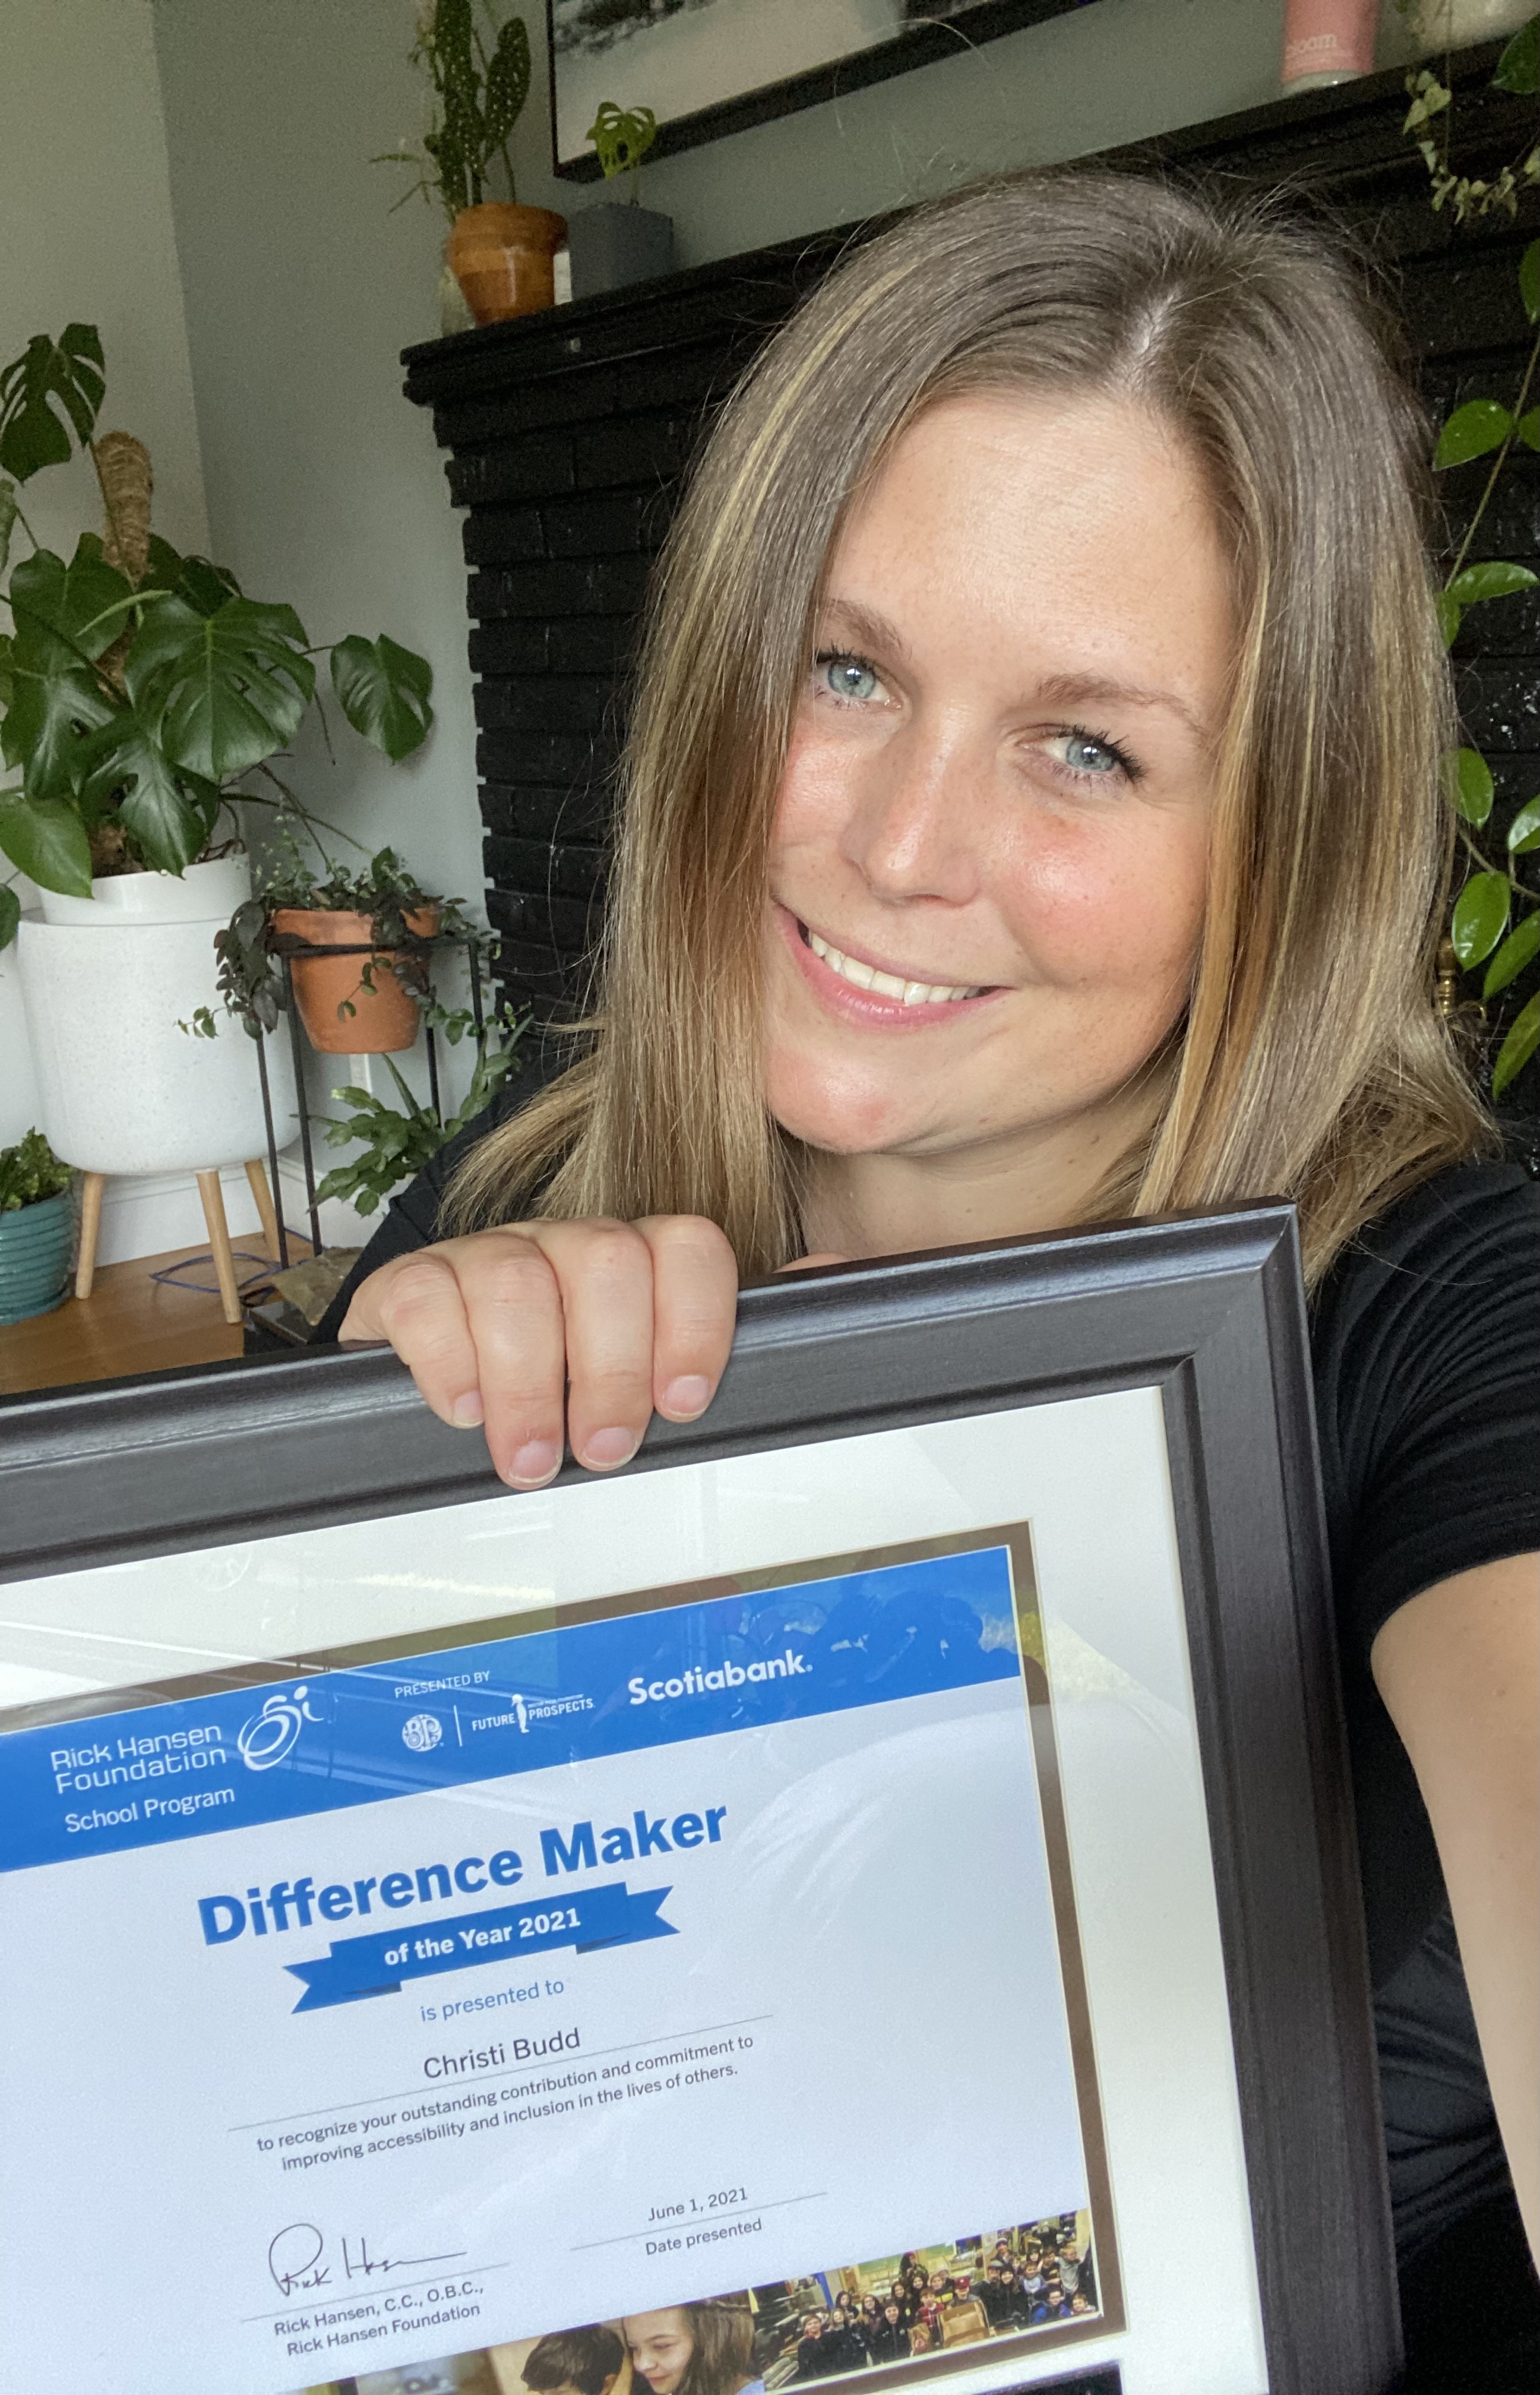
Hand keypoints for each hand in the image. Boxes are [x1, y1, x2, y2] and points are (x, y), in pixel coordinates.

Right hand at [338, 1217, 739, 1487]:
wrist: (428, 1375)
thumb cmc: (545, 1388)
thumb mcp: (622, 1385)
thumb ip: (682, 1371)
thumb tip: (756, 1348)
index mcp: (627, 1259)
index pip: (686, 1248)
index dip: (694, 1323)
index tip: (683, 1402)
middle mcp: (561, 1245)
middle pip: (606, 1262)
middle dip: (612, 1369)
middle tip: (604, 1449)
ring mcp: (485, 1253)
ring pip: (517, 1282)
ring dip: (530, 1385)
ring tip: (532, 1455)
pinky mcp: (411, 1279)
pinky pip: (427, 1298)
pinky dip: (449, 1363)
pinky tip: (465, 1412)